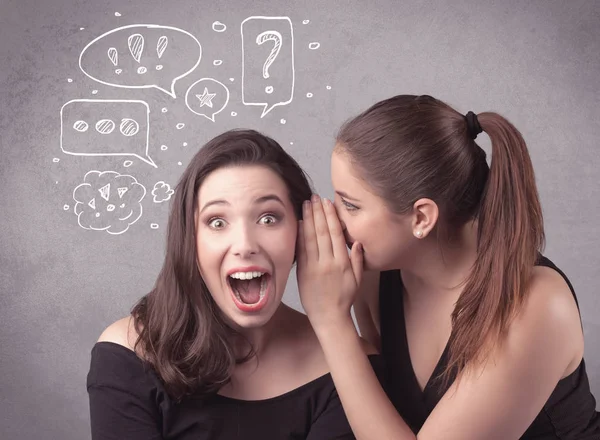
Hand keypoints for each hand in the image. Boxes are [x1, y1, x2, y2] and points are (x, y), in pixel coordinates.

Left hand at [296, 194, 363, 329]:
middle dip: (318, 212)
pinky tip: (299, 222)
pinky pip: (301, 250)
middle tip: (314, 197)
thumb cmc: (344, 299)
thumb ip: (357, 260)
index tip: (327, 203)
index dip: (331, 216)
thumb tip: (356, 242)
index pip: (335, 234)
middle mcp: (328, 263)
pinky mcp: (303, 272)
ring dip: (308, 219)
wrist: (329, 317)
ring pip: (311, 238)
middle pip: (322, 232)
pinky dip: (300, 235)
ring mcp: (314, 267)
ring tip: (306, 204)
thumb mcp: (357, 280)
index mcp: (342, 263)